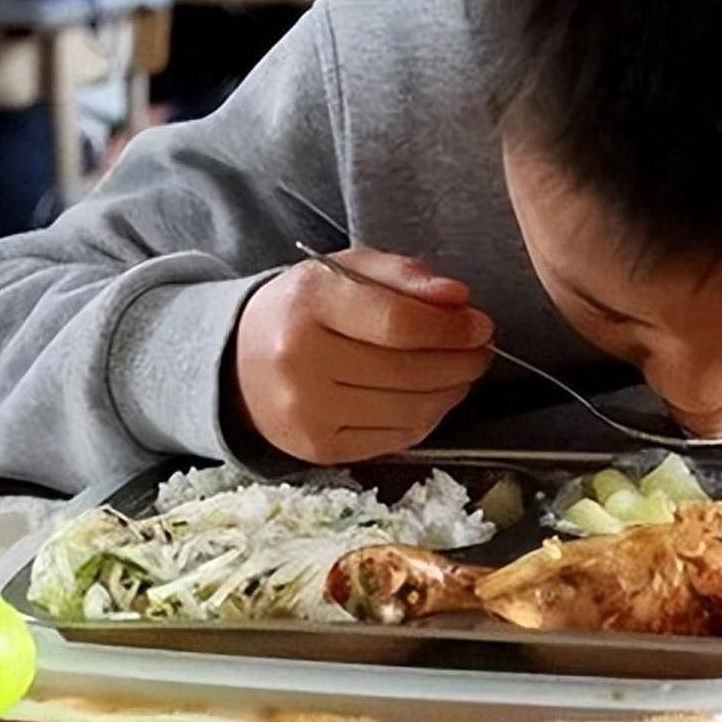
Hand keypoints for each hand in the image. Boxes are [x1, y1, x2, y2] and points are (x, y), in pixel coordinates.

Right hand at [234, 249, 494, 463]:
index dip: (451, 328)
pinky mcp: (319, 450)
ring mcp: (308, 412)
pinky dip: (427, 418)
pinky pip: (397, 438)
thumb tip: (457, 297)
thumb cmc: (306, 311)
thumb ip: (403, 275)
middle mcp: (300, 362)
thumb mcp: (347, 271)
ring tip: (462, 372)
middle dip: (461, 361)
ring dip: (452, 392)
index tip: (479, 324)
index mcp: (308, 303)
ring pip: (410, 410)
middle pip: (409, 371)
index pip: (399, 323)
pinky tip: (433, 398)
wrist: (240, 364)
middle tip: (481, 349)